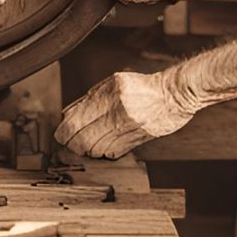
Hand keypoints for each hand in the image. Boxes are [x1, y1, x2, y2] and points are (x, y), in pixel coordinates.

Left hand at [54, 69, 197, 158]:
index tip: (61, 136)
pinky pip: (113, 153)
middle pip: (83, 139)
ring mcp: (129, 126)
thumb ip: (91, 98)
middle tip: (72, 144)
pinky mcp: (139, 139)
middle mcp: (117, 110)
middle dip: (73, 145)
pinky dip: (105, 152)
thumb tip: (67, 114)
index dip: (63, 133)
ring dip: (90, 150)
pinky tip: (106, 146)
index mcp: (108, 94)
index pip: (74, 121)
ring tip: (91, 144)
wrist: (175, 93)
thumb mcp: (114, 83)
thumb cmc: (143, 87)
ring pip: (96, 149)